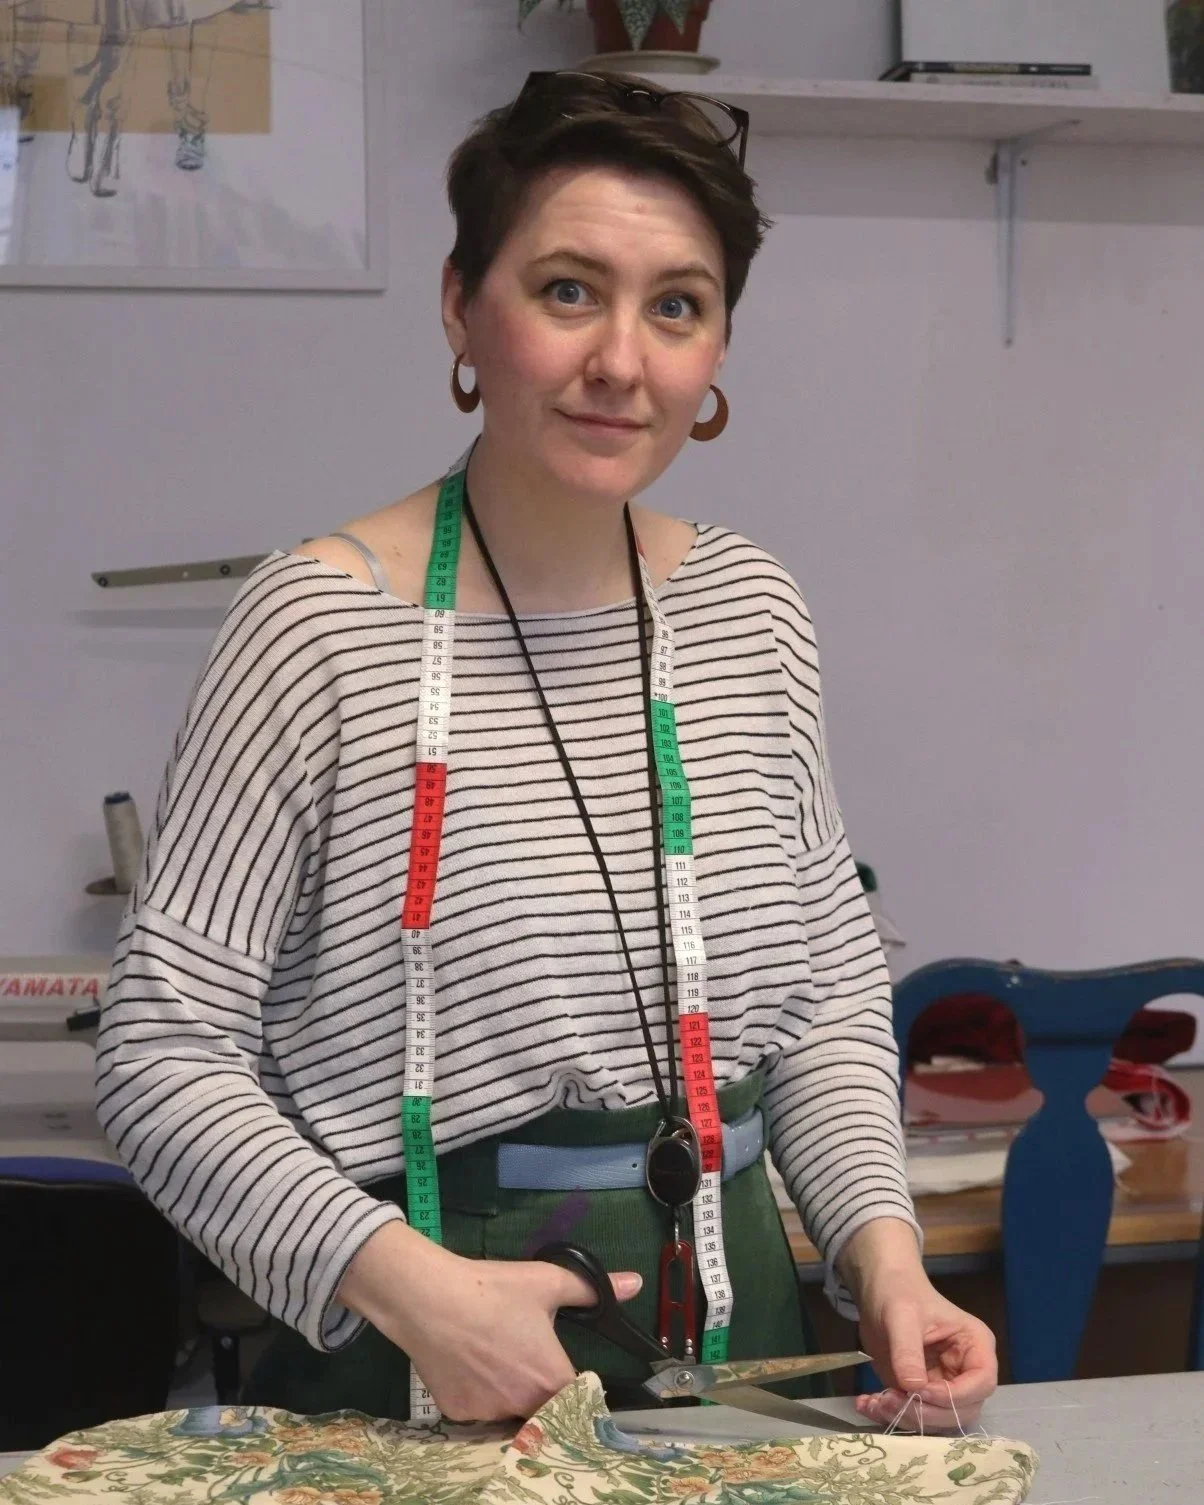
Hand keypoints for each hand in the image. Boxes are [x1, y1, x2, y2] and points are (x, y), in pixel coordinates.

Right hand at [337, 1221, 641, 1421]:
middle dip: (542, 1391)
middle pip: (543, 1408)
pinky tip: (469, 1363)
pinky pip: (478, 1409)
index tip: (572, 1378)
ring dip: (510, 1392)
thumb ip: (593, 1288)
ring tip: (494, 1355)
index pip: (578, 1400)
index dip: (578, 1391)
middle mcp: (522, 1406)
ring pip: (509, 1410)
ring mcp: (487, 1414)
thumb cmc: (492, 1290)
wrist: (427, 1299)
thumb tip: (635, 1283)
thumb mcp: (547, 1281)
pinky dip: (479, 1392)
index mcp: (551, 1378)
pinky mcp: (458, 1413)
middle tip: (528, 1359)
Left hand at [853, 1273, 997, 1432]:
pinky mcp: (922, 1394)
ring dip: (906, 1418)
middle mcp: (966, 1371)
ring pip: (937, 1419)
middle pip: (962, 1410)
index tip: (921, 1391)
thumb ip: (908, 1350)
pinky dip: (890, 1415)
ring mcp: (944, 1386)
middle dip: (926, 1412)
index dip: (955, 1395)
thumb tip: (913, 1387)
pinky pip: (914, 1415)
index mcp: (976, 1346)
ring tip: (874, 1402)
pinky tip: (866, 1404)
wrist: (879, 1291)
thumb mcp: (901, 1315)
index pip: (982, 1382)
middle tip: (889, 1401)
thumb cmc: (899, 1292)